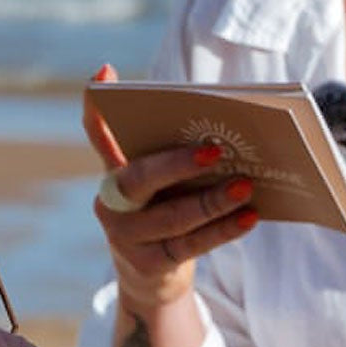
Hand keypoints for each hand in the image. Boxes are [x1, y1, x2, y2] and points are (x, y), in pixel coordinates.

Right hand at [84, 64, 257, 309]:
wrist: (150, 276)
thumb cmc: (162, 208)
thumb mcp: (159, 178)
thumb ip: (171, 149)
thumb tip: (212, 124)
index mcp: (112, 169)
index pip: (97, 132)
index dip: (96, 106)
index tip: (105, 70)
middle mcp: (110, 201)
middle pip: (140, 178)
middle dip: (178, 164)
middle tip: (216, 150)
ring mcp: (126, 237)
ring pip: (173, 217)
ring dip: (213, 201)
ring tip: (245, 184)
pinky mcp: (150, 266)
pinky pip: (191, 246)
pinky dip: (223, 230)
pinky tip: (249, 216)